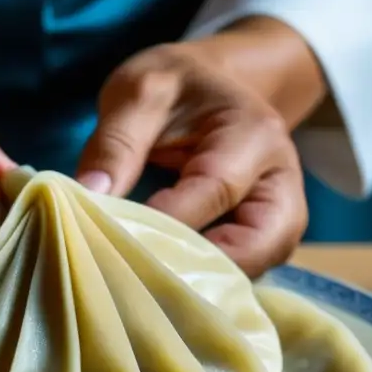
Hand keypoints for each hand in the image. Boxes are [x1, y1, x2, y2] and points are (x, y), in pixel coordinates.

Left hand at [76, 19, 324, 277]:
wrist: (209, 86)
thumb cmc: (174, 87)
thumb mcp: (138, 92)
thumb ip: (116, 142)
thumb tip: (91, 196)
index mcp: (254, 133)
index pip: (215, 189)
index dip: (169, 220)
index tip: (116, 235)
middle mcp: (281, 180)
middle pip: (259, 244)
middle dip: (199, 268)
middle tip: (136, 277)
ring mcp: (280, 213)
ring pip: (257, 266)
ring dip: (204, 282)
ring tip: (146, 285)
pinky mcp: (265, 237)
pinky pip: (244, 270)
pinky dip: (205, 281)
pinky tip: (160, 284)